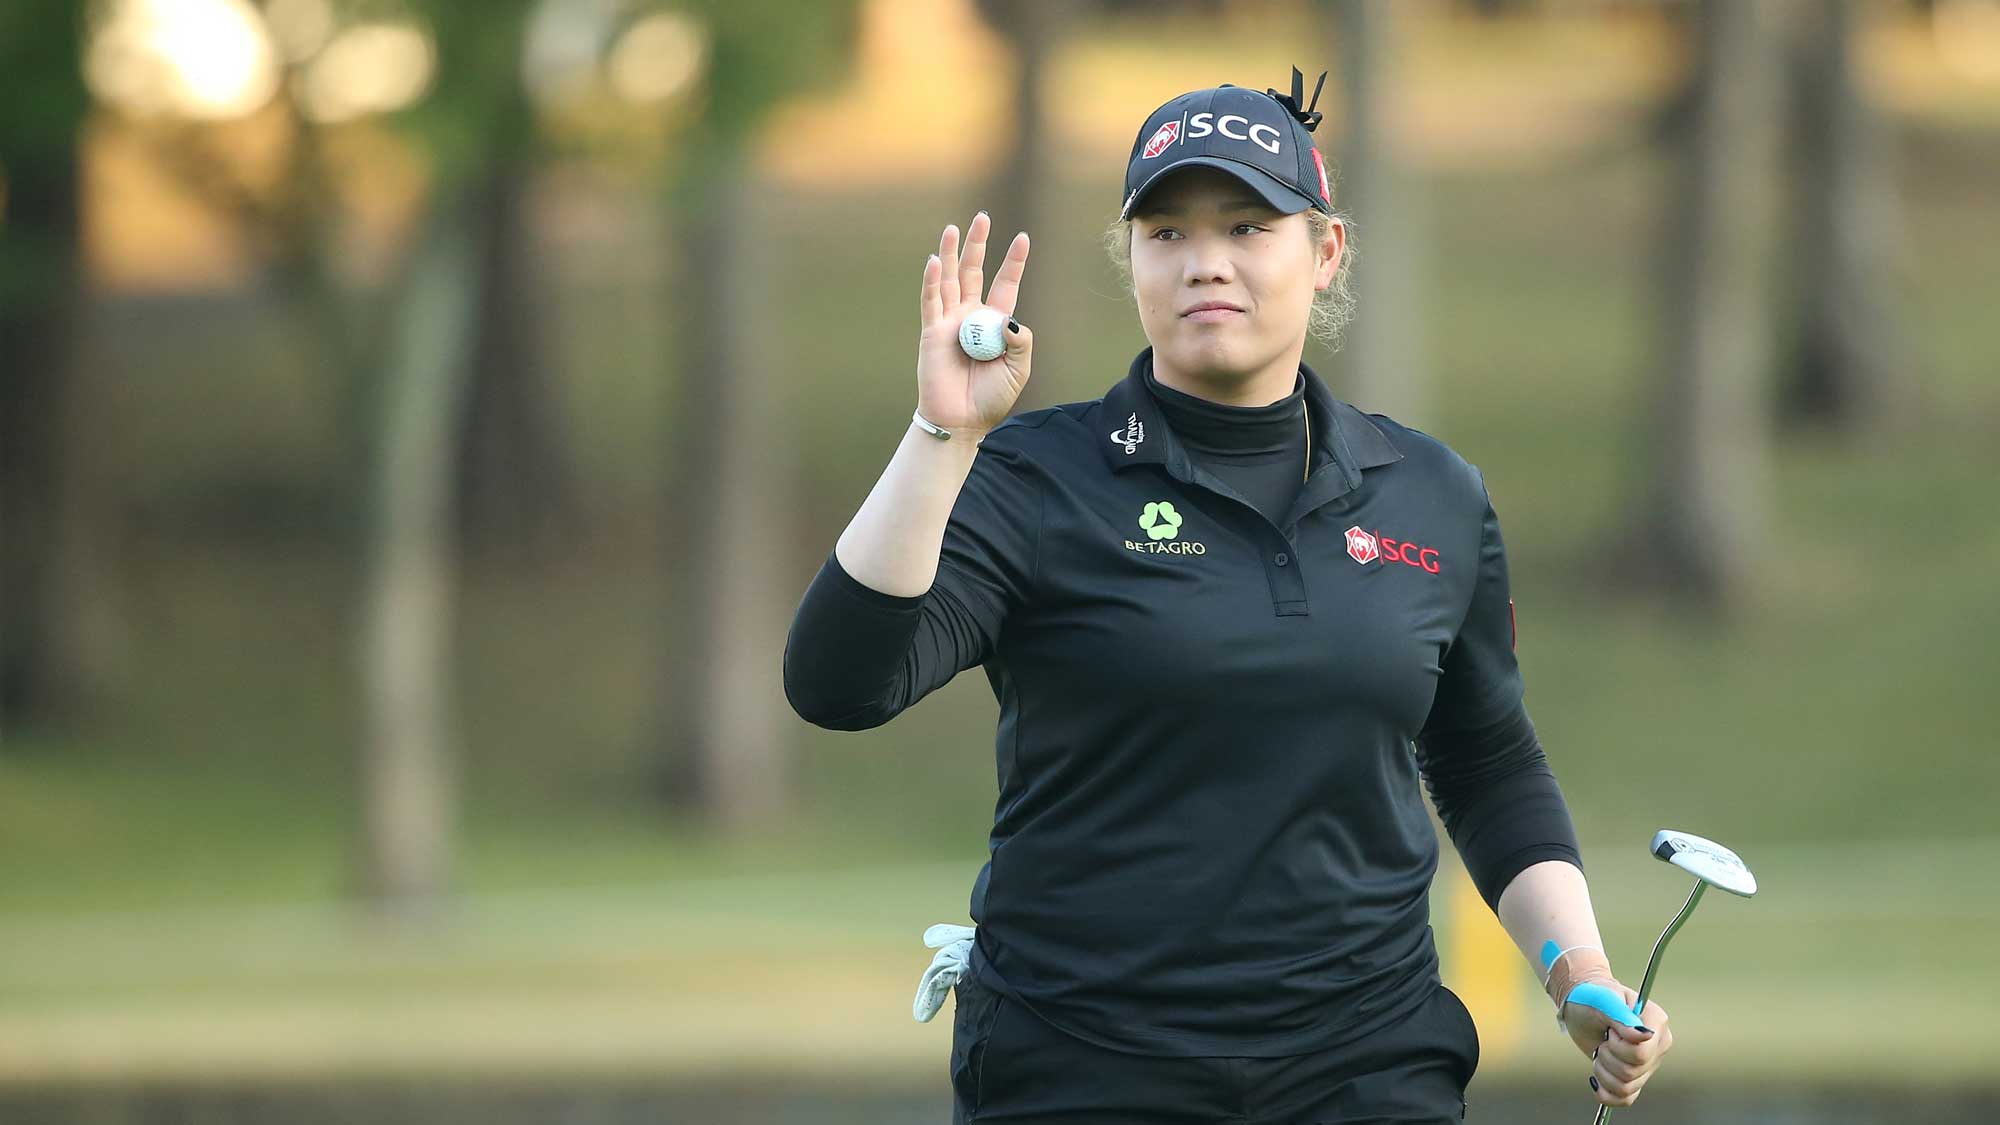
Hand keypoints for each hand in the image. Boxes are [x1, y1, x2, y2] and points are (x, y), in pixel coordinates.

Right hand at [917, 211, 1032, 437]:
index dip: (1013, 262)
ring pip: (949, 280)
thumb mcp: (1018, 370)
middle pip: (973, 272)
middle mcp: (971, 316)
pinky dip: (932, 281)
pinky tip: (934, 261)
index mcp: (996, 323)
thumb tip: (1010, 319)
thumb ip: (1021, 342)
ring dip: (950, 254)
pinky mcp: (932, 332)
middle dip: (978, 245)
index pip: (1006, 284)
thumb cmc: (991, 398)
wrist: (961, 421)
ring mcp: (950, 322)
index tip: (1023, 238)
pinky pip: (931, 302)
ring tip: (953, 228)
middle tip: (982, 218)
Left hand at [1561, 982, 1672, 1107]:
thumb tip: (1644, 1035)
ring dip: (1603, 1072)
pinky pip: (1625, 1099)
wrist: (1580, 1006)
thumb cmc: (1592, 997)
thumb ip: (1622, 1017)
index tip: (1610, 1031)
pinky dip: (1606, 1092)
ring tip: (1601, 1052)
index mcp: (1656, 1022)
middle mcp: (1658, 1045)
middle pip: (1632, 1072)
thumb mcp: (1603, 1000)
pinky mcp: (1635, 1078)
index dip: (1618, 1047)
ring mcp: (1648, 1064)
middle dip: (1607, 1057)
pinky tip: (1597, 1077)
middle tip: (1604, 1040)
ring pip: (1626, 1087)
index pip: (1641, 1054)